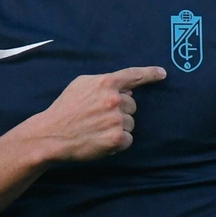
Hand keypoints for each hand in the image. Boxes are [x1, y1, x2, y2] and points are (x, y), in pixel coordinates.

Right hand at [27, 66, 166, 162]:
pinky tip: (101, 140)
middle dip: (121, 111)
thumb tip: (128, 89)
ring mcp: (117, 120)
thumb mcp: (81, 85)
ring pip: (131, 123)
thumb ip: (104, 83)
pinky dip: (118, 142)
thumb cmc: (65, 109)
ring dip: (119, 127)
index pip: (134, 76)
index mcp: (106, 83)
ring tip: (98, 129)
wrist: (52, 134)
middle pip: (132, 105)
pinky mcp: (116, 139)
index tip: (162, 74)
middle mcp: (114, 100)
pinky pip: (127, 139)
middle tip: (99, 117)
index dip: (150, 74)